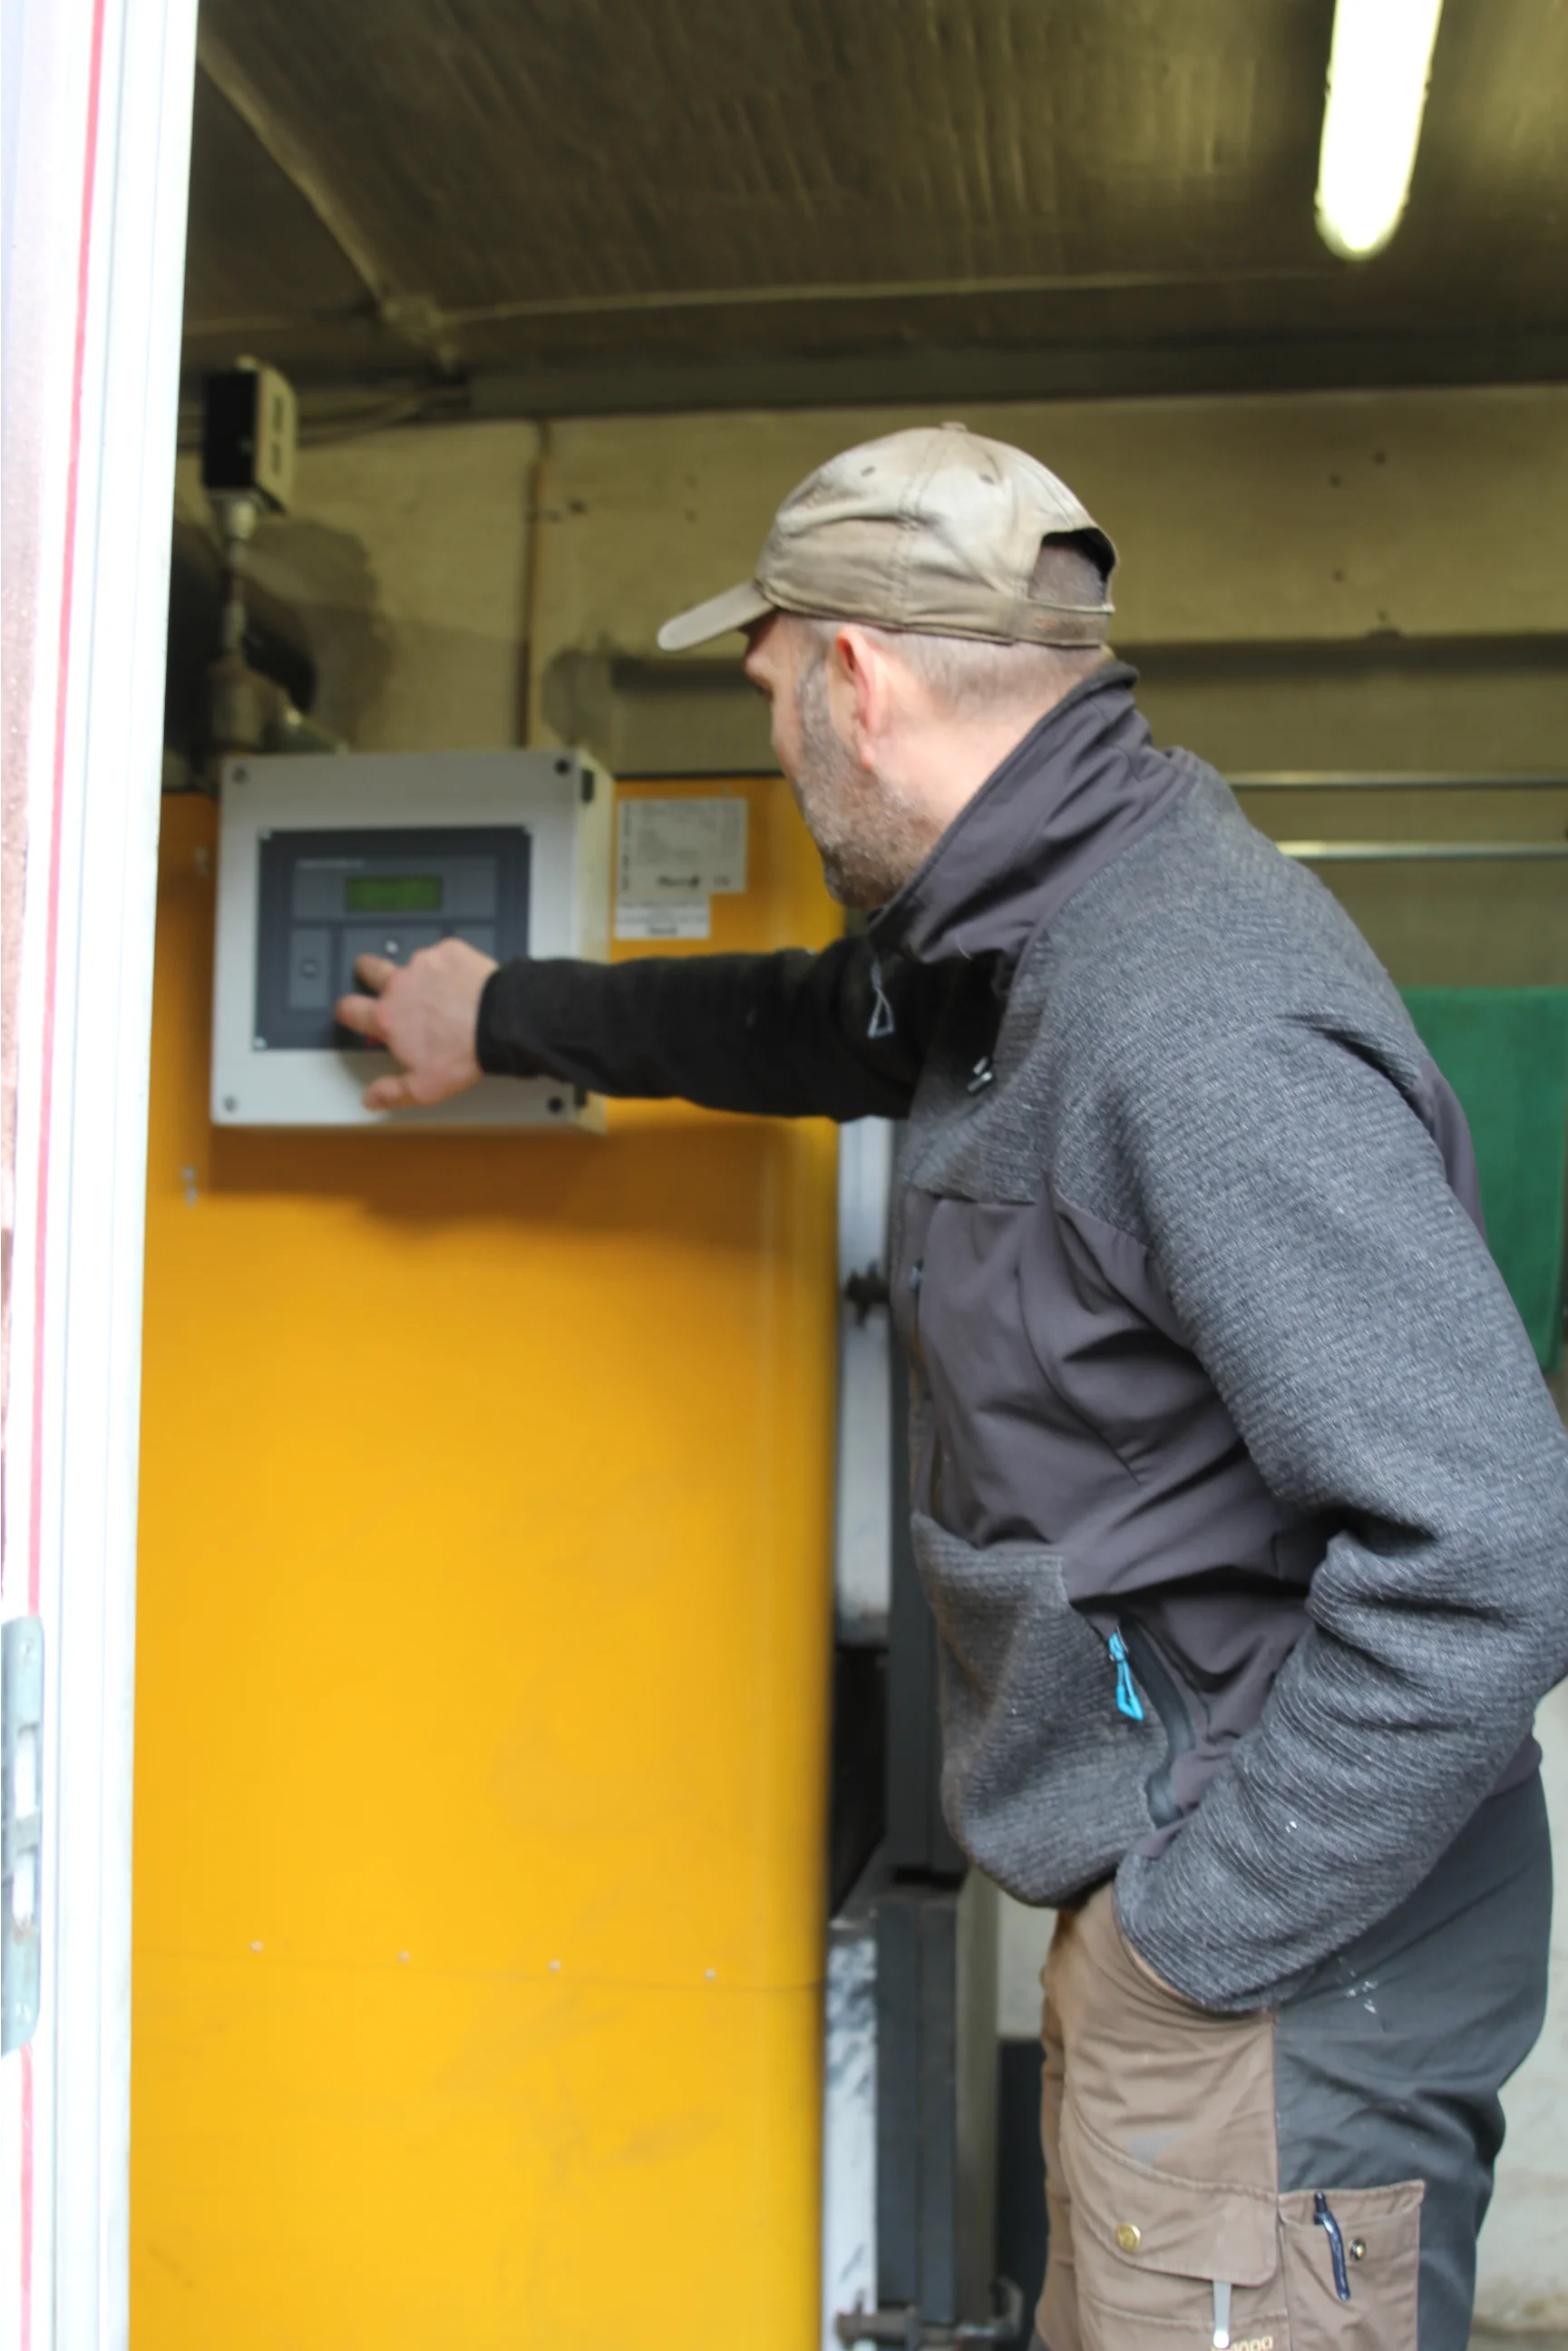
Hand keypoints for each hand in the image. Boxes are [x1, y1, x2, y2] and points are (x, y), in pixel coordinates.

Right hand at [334, 939, 495, 1110]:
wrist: (501, 1021)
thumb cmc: (464, 1052)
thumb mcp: (425, 1086)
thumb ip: (392, 1092)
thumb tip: (372, 1098)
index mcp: (388, 1017)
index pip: (349, 1009)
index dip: (345, 1011)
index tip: (348, 1012)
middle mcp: (400, 985)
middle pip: (369, 970)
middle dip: (366, 972)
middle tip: (371, 975)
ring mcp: (424, 964)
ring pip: (410, 963)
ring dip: (417, 974)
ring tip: (435, 987)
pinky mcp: (449, 951)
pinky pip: (442, 955)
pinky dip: (448, 966)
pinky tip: (461, 980)